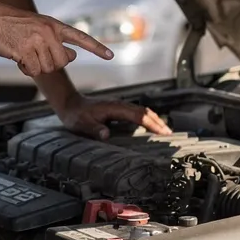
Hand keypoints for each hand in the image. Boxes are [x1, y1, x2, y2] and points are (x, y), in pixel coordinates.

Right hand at [0, 2, 112, 77]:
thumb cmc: (10, 25)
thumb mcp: (37, 29)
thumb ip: (56, 41)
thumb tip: (73, 56)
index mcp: (54, 25)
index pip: (80, 37)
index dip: (96, 48)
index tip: (111, 55)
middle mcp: (49, 32)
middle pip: (62, 62)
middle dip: (49, 64)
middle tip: (33, 55)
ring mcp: (37, 40)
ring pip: (47, 68)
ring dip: (34, 66)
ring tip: (22, 52)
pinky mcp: (25, 49)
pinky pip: (33, 71)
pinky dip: (25, 69)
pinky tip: (17, 58)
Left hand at [55, 98, 170, 139]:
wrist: (70, 105)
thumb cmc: (76, 116)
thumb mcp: (82, 125)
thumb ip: (94, 129)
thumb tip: (106, 135)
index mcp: (114, 108)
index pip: (138, 115)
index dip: (151, 123)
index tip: (162, 131)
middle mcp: (119, 105)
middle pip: (144, 111)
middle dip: (157, 122)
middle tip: (169, 133)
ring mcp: (119, 106)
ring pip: (142, 111)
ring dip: (154, 119)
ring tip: (165, 131)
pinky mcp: (118, 109)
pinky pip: (136, 112)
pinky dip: (147, 118)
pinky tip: (150, 126)